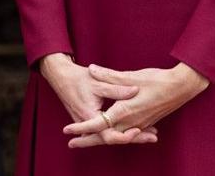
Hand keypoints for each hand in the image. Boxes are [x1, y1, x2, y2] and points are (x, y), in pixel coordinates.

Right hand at [37, 53, 156, 148]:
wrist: (60, 76)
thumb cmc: (77, 78)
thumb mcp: (97, 81)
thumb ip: (116, 88)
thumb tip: (135, 90)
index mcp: (90, 115)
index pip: (109, 134)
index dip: (125, 135)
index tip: (138, 130)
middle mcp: (88, 123)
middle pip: (114, 138)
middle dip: (134, 138)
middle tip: (153, 137)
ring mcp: (88, 123)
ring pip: (111, 135)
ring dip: (130, 136)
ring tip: (150, 134)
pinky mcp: (90, 120)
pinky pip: (107, 130)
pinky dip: (122, 130)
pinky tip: (137, 128)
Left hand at [64, 62, 208, 148]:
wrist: (182, 87)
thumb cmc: (157, 80)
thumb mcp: (131, 76)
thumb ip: (109, 76)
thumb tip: (92, 70)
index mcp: (125, 111)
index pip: (98, 124)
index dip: (82, 127)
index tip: (67, 130)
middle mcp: (132, 121)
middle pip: (105, 136)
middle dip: (87, 140)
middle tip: (71, 144)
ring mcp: (140, 124)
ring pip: (116, 137)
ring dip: (101, 139)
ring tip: (86, 140)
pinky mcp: (146, 123)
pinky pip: (127, 134)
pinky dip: (117, 137)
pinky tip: (111, 135)